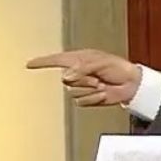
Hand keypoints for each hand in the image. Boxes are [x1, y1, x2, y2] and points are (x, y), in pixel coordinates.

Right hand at [26, 49, 141, 106]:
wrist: (131, 84)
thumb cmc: (118, 68)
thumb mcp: (100, 62)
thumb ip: (81, 68)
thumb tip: (66, 77)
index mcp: (80, 59)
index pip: (56, 60)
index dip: (43, 62)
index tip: (30, 64)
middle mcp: (78, 73)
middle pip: (66, 80)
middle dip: (82, 80)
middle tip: (98, 78)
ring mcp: (83, 86)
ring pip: (73, 92)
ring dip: (88, 89)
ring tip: (102, 84)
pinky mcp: (88, 98)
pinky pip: (81, 101)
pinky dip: (93, 98)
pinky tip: (102, 93)